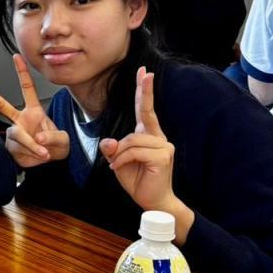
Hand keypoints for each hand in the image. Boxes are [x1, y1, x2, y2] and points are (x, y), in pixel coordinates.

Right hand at [0, 54, 69, 168]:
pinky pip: (17, 149)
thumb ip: (53, 137)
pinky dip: (29, 154)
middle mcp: (20, 119)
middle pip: (1, 104)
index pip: (27, 88)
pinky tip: (36, 156)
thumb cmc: (57, 146)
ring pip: (17, 135)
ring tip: (44, 153)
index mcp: (34, 111)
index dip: (22, 72)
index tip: (16, 57)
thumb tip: (38, 138)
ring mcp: (14, 132)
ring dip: (31, 145)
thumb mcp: (63, 140)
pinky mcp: (11, 146)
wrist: (51, 162)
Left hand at [99, 67, 180, 216]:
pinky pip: (135, 151)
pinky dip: (122, 160)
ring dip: (119, 154)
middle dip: (144, 94)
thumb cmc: (137, 179)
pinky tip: (119, 168)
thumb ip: (112, 149)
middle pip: (145, 115)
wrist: (151, 201)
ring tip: (117, 166)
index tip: (145, 72)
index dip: (144, 90)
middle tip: (146, 74)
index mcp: (148, 135)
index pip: (145, 109)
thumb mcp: (117, 161)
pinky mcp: (163, 157)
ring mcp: (163, 146)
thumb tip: (109, 140)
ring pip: (132, 139)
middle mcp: (158, 137)